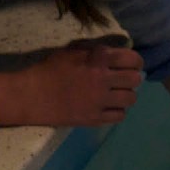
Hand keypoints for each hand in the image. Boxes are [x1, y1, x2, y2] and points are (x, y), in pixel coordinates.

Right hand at [0, 41, 144, 127]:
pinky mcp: (95, 118)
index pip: (131, 59)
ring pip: (131, 99)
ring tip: (117, 94)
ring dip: (126, 95)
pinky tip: (110, 106)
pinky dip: (118, 110)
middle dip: (133, 77)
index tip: (133, 64)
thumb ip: (95, 51)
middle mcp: (103, 80)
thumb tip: (115, 53)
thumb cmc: (50, 69)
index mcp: (97, 60)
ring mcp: (100, 101)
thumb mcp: (72, 51)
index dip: (136, 61)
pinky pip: (120, 115)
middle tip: (125, 79)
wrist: (33, 95)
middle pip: (134, 79)